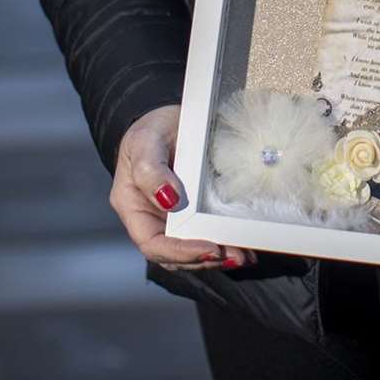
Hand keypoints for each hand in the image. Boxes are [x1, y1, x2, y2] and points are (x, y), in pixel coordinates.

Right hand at [109, 104, 255, 271]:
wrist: (168, 120)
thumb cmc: (151, 129)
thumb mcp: (145, 140)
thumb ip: (150, 169)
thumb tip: (168, 200)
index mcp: (132, 207)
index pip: (153, 244)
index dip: (181, 252)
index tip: (210, 248)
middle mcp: (152, 219)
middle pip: (176, 254)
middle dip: (205, 259)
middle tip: (236, 255)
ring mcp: (174, 219)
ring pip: (193, 248)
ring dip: (220, 255)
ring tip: (245, 255)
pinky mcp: (195, 213)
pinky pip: (207, 232)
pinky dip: (226, 241)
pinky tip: (246, 245)